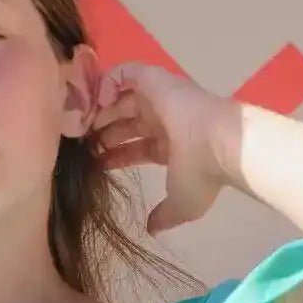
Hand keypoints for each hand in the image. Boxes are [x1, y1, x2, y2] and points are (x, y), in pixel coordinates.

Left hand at [88, 62, 236, 234]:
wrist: (217, 144)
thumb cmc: (200, 174)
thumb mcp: (181, 205)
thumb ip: (164, 216)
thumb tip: (152, 231)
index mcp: (171, 145)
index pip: (137, 148)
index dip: (116, 155)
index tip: (97, 164)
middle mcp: (165, 119)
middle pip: (126, 123)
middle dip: (105, 133)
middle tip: (85, 144)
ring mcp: (160, 97)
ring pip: (123, 98)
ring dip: (102, 110)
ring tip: (87, 125)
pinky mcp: (155, 79)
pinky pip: (126, 72)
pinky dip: (108, 82)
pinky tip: (100, 103)